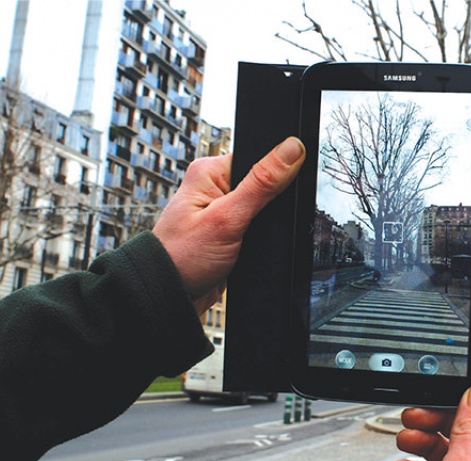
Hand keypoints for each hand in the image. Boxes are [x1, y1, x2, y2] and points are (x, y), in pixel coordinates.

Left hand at [153, 138, 304, 313]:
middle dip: (271, 203)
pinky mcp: (228, 230)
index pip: (258, 156)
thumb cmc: (183, 257)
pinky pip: (256, 225)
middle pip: (264, 182)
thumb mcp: (228, 217)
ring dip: (266, 223)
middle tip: (255, 224)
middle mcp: (214, 186)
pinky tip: (252, 246)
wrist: (171, 296)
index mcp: (210, 171)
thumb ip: (262, 183)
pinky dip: (261, 235)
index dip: (276, 173)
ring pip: (263, 207)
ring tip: (249, 238)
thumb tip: (293, 148)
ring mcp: (221, 209)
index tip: (278, 195)